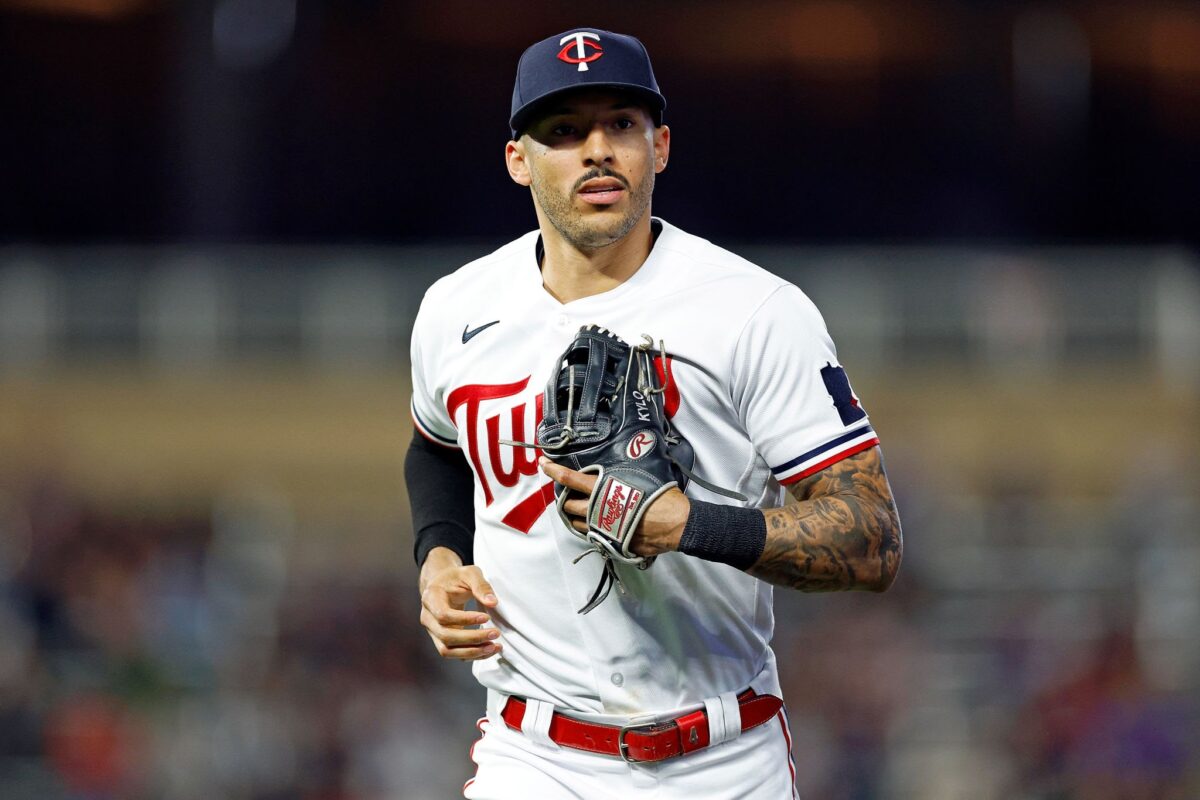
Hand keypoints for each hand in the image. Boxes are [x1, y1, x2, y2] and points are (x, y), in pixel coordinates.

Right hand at [418, 548, 501, 660]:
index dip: (465, 619)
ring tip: (494, 647)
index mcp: (431, 598)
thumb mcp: (470, 573)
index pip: (443, 615)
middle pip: (446, 636)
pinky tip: (489, 649)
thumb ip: (481, 586)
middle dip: (472, 638)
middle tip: (495, 633)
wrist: (444, 584)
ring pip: (447, 651)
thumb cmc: (456, 577)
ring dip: (472, 652)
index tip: (486, 617)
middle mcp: (427, 618)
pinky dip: (471, 655)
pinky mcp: (442, 640)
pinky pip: (454, 653)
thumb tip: (493, 603)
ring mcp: (433, 631)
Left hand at [539, 457, 689, 556]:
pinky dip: (590, 528)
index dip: (554, 470)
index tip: (543, 464)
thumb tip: (614, 474)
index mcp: (603, 490)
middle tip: (568, 492)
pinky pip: (592, 535)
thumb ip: (619, 477)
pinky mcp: (610, 542)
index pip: (570, 479)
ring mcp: (602, 529)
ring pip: (575, 523)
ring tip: (581, 508)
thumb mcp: (639, 478)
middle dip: (563, 498)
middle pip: (566, 505)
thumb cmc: (661, 498)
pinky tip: (598, 522)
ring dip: (574, 515)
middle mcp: (597, 510)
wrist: (675, 524)